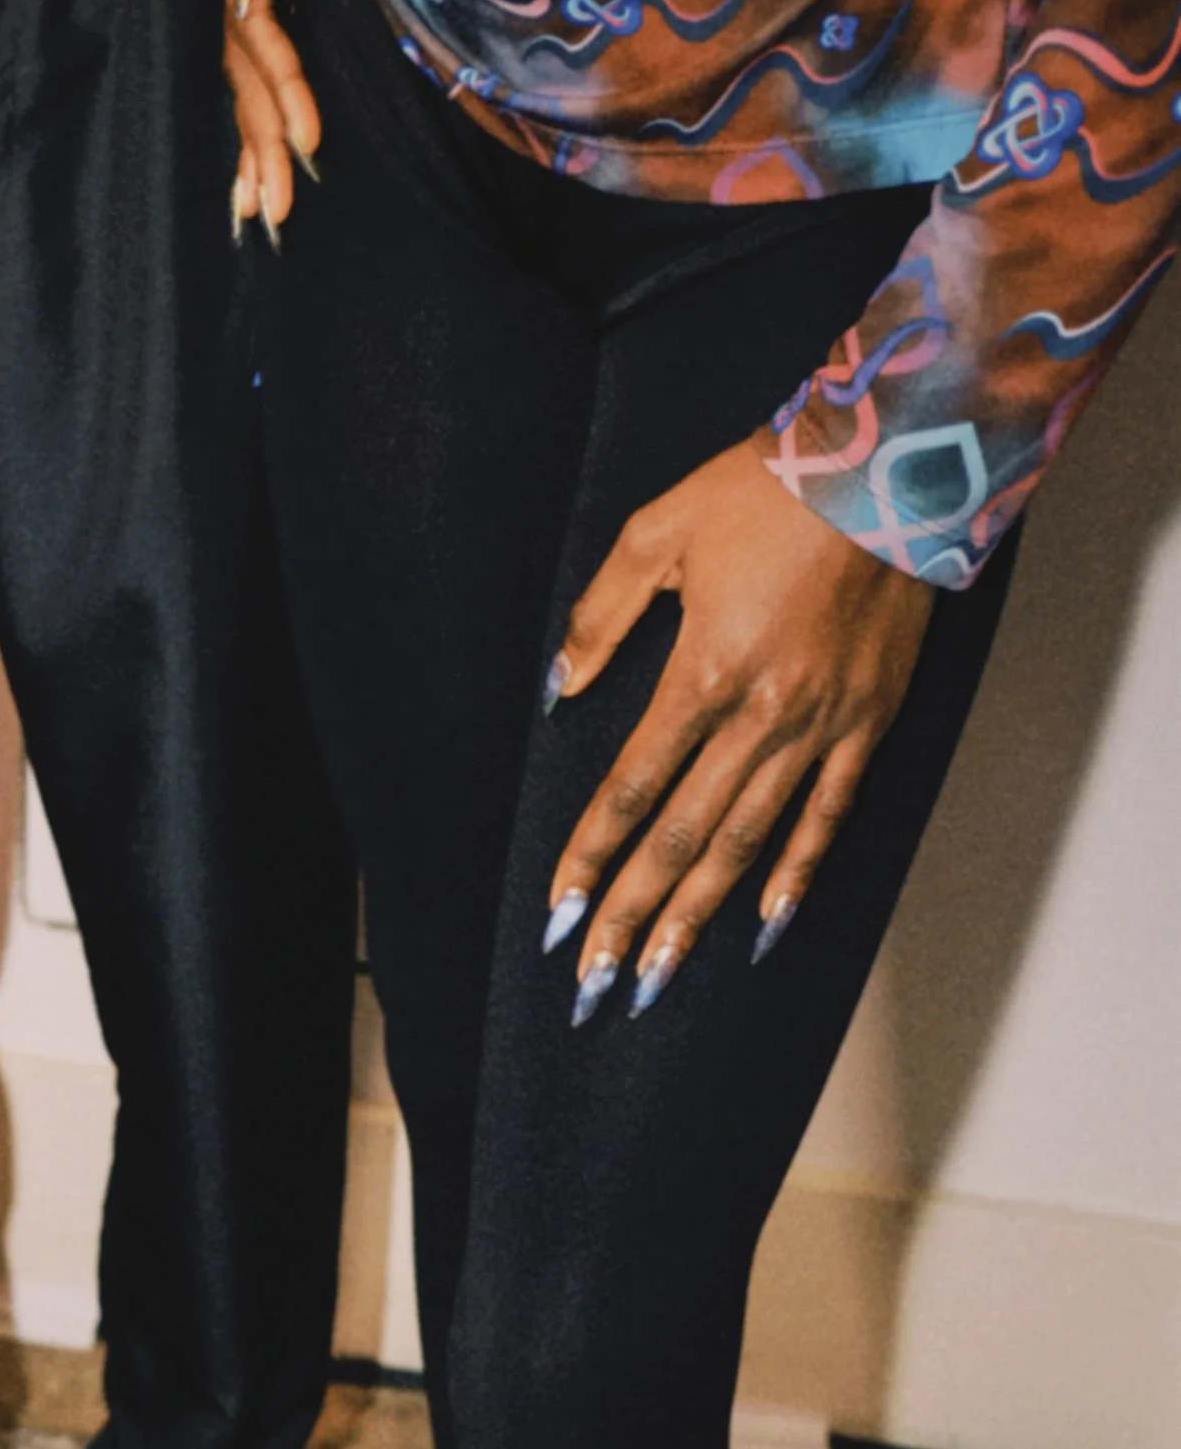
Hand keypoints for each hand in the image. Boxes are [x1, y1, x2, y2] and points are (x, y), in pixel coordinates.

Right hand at [195, 0, 356, 240]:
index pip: (248, 22)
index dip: (276, 87)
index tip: (309, 145)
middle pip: (240, 56)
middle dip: (257, 135)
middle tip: (271, 214)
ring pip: (250, 53)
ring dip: (258, 129)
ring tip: (264, 202)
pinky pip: (268, 32)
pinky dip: (272, 90)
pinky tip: (279, 134)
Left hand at [543, 439, 934, 1017]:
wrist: (889, 463)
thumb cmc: (766, 490)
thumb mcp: (657, 533)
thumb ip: (599, 617)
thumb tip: (560, 688)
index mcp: (701, 671)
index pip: (629, 790)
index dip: (588, 859)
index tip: (558, 916)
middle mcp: (761, 715)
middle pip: (682, 838)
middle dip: (633, 916)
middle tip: (595, 984)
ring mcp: (821, 725)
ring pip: (750, 843)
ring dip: (699, 914)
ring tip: (660, 978)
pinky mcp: (871, 721)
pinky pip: (829, 814)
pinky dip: (796, 874)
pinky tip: (763, 926)